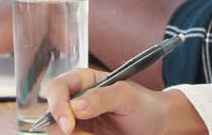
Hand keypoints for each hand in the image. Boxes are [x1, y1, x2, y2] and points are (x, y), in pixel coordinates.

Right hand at [41, 68, 207, 134]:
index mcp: (83, 81)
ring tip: (98, 134)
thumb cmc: (145, 104)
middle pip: (52, 113)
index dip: (57, 106)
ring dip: (76, 134)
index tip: (68, 125)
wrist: (159, 126)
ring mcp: (78, 121)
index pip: (57, 89)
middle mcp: (75, 101)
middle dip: (62, 126)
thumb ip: (102, 97)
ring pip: (60, 131)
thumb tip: (76, 106)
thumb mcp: (127, 96)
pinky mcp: (83, 134)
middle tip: (82, 134)